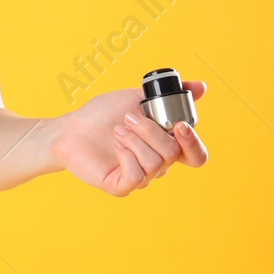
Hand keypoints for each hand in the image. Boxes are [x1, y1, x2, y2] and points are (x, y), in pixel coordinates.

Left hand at [49, 81, 208, 196]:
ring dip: (134, 140)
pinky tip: (116, 145)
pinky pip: (136, 176)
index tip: (178, 124)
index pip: (196, 155)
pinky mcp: (121, 186)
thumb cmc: (103, 114)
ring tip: (117, 130)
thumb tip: (202, 87)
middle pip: (174, 154)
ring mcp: (141, 177)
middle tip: (129, 118)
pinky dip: (127, 156)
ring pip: (155, 163)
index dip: (193, 142)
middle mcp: (158, 164)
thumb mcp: (137, 98)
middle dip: (152, 132)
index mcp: (166, 145)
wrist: (71, 127)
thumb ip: (168, 95)